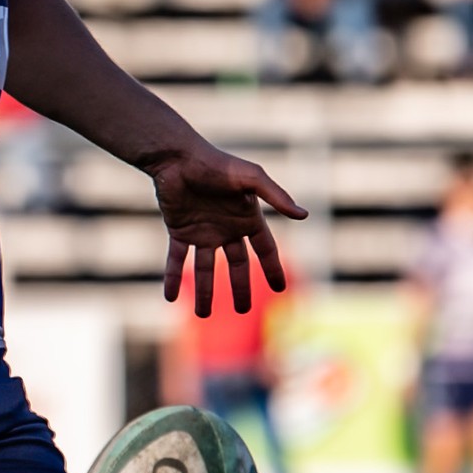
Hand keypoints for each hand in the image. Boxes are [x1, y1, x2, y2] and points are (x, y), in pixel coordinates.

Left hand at [152, 142, 307, 314]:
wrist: (177, 158)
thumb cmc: (216, 164)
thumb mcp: (250, 178)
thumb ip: (276, 196)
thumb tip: (304, 215)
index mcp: (246, 218)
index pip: (265, 249)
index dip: (272, 269)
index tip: (280, 290)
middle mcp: (226, 228)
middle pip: (236, 265)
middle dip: (240, 288)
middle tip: (243, 311)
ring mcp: (202, 232)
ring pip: (204, 269)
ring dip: (205, 292)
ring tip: (203, 315)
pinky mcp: (179, 231)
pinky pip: (176, 260)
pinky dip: (172, 278)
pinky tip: (169, 298)